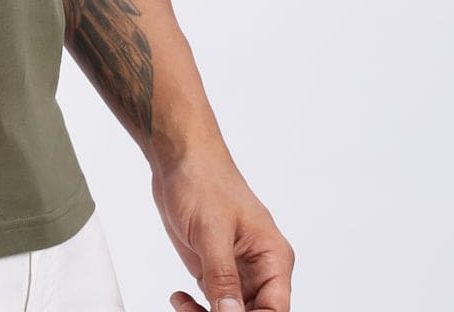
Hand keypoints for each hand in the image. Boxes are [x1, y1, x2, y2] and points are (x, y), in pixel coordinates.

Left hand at [149, 146, 294, 311]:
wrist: (178, 158)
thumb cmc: (204, 179)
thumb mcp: (212, 231)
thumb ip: (223, 276)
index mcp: (273, 257)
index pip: (275, 310)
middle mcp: (260, 268)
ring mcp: (237, 271)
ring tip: (183, 306)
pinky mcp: (215, 270)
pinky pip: (214, 304)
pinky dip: (196, 309)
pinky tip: (179, 299)